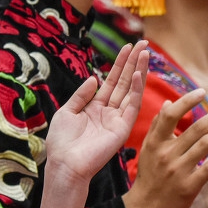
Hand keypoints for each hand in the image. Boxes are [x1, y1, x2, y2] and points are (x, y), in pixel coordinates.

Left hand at [45, 41, 148, 190]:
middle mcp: (109, 112)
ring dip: (138, 71)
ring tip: (145, 53)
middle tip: (144, 43)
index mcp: (95, 107)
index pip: (111, 81)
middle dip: (133, 62)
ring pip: (131, 90)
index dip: (119, 64)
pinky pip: (131, 106)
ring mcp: (117, 120)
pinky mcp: (122, 129)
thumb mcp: (67, 112)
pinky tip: (138, 75)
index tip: (128, 47)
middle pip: (124, 82)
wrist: (64, 164)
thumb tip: (94, 78)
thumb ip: (81, 95)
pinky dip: (136, 90)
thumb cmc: (62, 142)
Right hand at [126, 91, 207, 207]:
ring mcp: (178, 170)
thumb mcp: (148, 150)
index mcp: (155, 142)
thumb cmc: (149, 177)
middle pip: (196, 128)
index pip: (171, 115)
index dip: (187, 101)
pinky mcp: (189, 186)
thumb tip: (168, 104)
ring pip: (206, 145)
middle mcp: (167, 154)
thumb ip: (158, 127)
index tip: (203, 91)